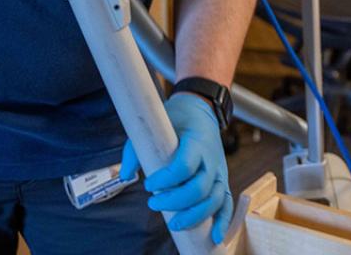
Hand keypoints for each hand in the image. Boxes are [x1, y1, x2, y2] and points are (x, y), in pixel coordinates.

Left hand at [120, 93, 232, 243]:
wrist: (200, 112)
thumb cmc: (176, 121)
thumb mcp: (154, 127)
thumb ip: (136, 150)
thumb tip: (124, 175)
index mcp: (196, 144)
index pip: (183, 167)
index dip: (165, 180)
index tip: (148, 184)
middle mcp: (211, 160)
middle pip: (199, 189)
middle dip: (175, 202)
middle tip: (153, 204)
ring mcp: (218, 173)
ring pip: (213, 200)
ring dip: (194, 216)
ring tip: (174, 224)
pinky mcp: (221, 182)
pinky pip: (226, 204)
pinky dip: (222, 221)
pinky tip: (214, 237)